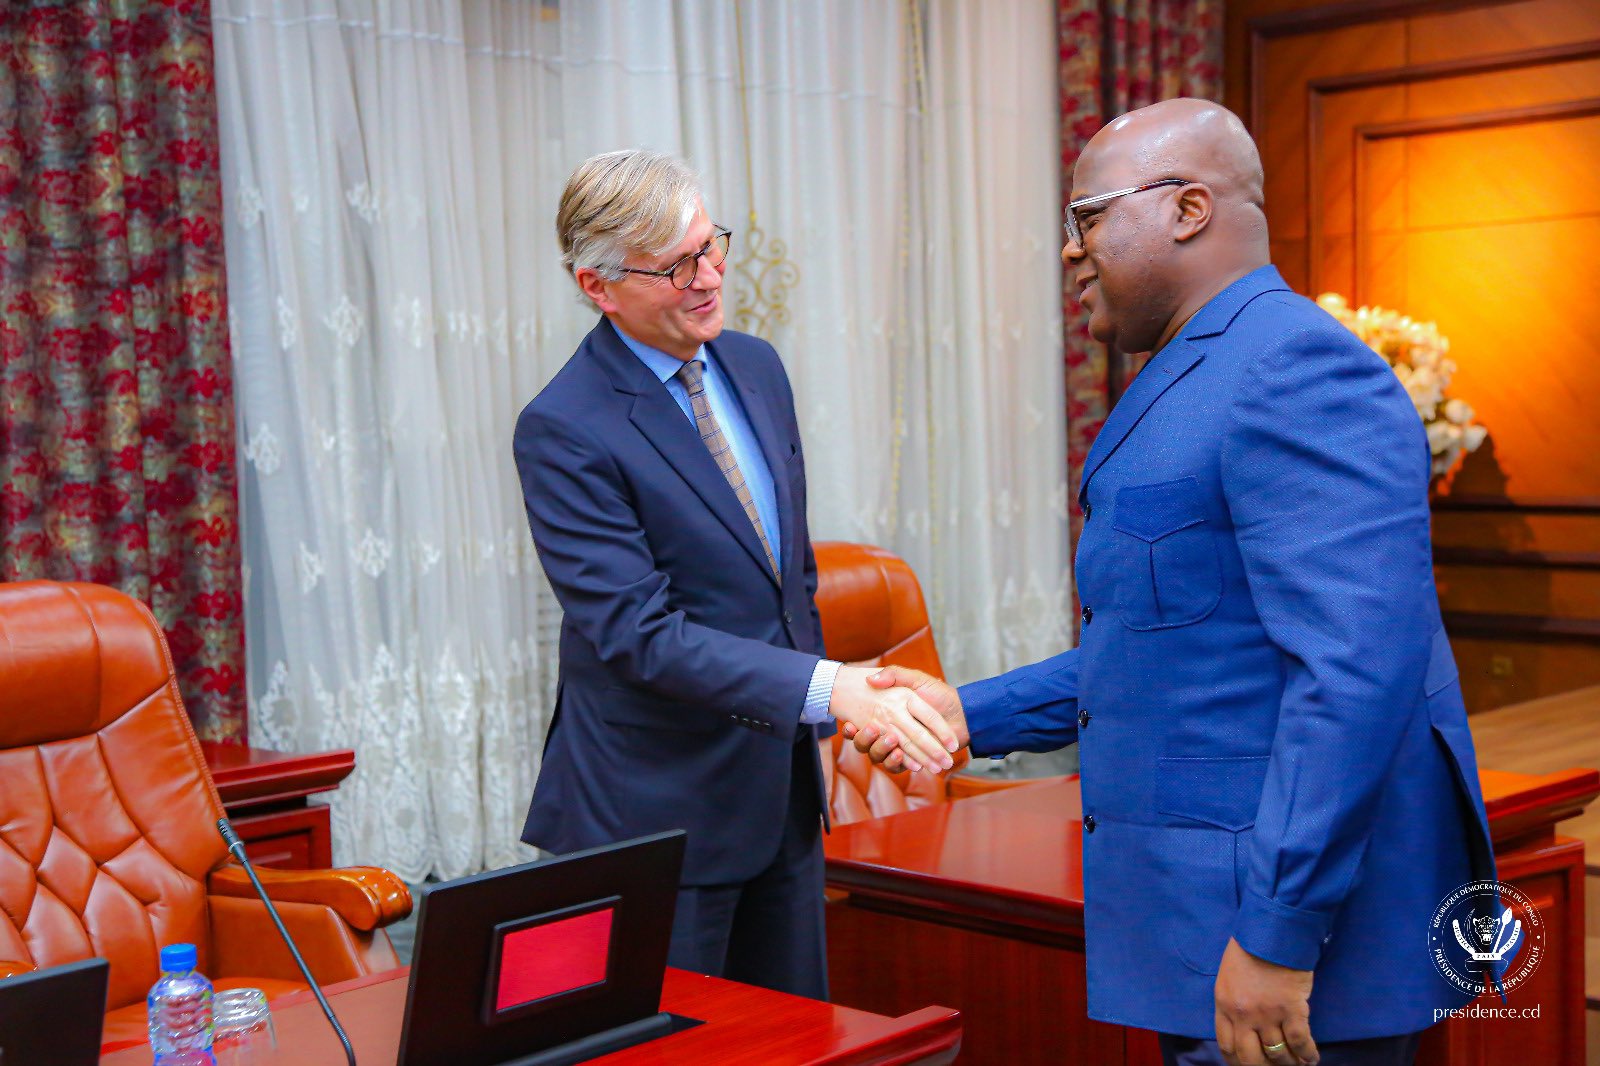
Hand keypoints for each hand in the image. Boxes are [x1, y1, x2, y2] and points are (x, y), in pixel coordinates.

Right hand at [828, 665, 958, 772]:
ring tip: (898, 750)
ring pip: (883, 754)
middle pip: (874, 740)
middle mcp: (893, 728)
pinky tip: (915, 765)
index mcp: (890, 710)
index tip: (848, 726)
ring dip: (888, 754)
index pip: (867, 721)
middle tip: (877, 736)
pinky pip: (898, 765)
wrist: (965, 714)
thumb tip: (871, 679)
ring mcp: (901, 744)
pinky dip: (904, 765)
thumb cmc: (941, 694)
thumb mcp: (917, 679)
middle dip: (874, 740)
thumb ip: (895, 674)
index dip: (855, 728)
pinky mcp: (911, 758)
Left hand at [1214, 938, 1318, 1065]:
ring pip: (1277, 1053)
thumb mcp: (1228, 978)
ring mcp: (1267, 1014)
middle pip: (1250, 1057)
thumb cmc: (1249, 950)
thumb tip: (1243, 1029)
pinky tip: (1312, 1058)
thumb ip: (1232, 1004)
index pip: (1227, 1046)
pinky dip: (1307, 1054)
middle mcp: (1243, 1015)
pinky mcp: (1292, 1010)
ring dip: (1288, 1063)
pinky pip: (1300, 1042)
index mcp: (1224, 1005)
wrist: (1272, 932)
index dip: (1238, 1063)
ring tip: (1296, 1064)